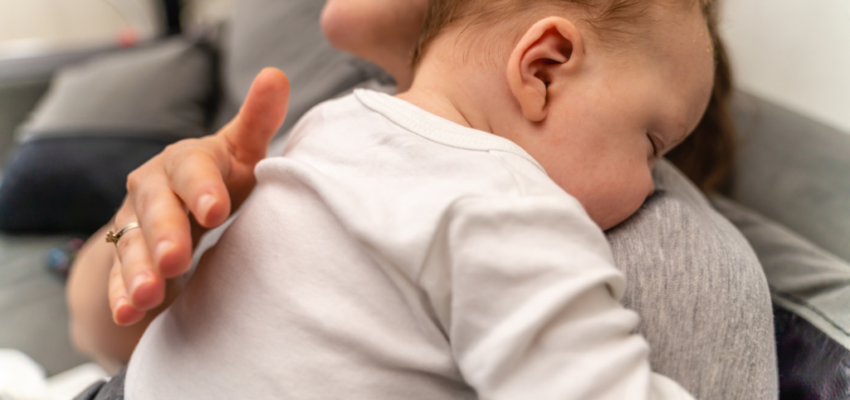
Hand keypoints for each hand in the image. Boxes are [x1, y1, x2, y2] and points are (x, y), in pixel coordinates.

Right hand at [108, 68, 289, 325]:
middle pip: (155, 208)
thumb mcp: (241, 152)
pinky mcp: (126, 258)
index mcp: (186, 160)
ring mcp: (136, 224)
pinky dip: (121, 295)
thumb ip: (258, 120)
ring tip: (148, 295)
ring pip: (131, 245)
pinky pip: (118, 276)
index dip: (201, 187)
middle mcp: (155, 188)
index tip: (217, 210)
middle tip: (176, 259)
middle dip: (164, 233)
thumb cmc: (222, 179)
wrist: (179, 212)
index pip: (190, 167)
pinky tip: (128, 312)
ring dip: (137, 270)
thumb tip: (275, 74)